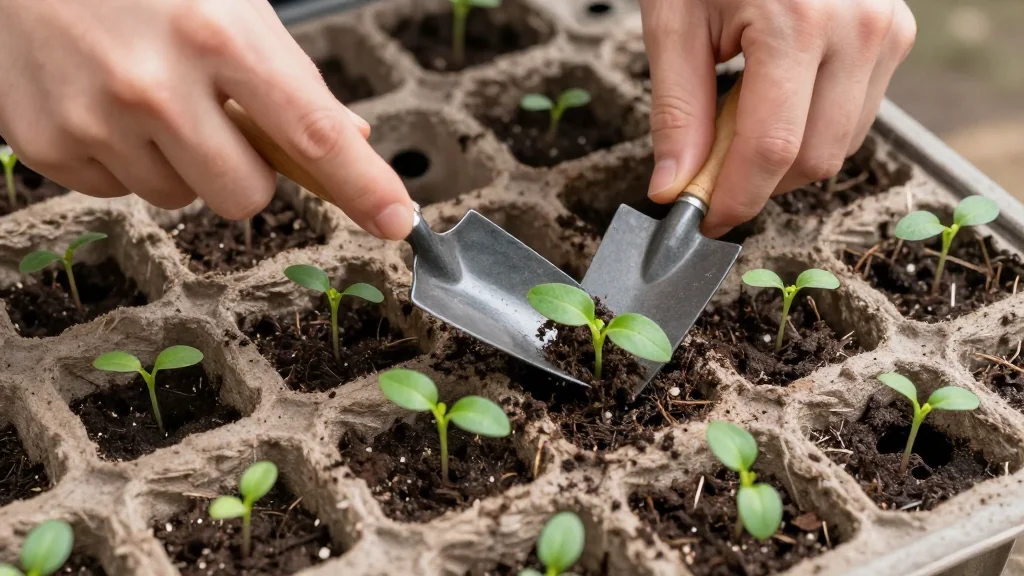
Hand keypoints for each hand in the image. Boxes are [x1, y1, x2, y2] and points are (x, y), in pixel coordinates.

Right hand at [0, 0, 414, 239]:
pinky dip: (123, 160)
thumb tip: (351, 142)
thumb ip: (290, 78)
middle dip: (244, 172)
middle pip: (245, 197)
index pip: (312, 133)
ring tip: (146, 95)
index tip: (396, 221)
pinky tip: (103, 102)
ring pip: (180, 200)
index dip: (363, 186)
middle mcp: (156, 83)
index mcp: (218, 35)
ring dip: (178, 162)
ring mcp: (95, 117)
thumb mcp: (230, 5)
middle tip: (215, 119)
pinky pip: (120, 194)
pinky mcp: (47, 143)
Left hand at [640, 0, 916, 237]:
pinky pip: (855, 116)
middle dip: (756, 182)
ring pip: (839, 145)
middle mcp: (856, 29)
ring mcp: (885, 30)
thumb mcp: (675, 21)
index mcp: (796, 21)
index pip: (771, 148)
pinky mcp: (894, 34)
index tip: (701, 221)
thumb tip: (674, 188)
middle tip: (708, 168)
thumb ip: (676, 111)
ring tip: (737, 115)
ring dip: (783, 158)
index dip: (734, 197)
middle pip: (813, 159)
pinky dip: (809, 128)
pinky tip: (774, 100)